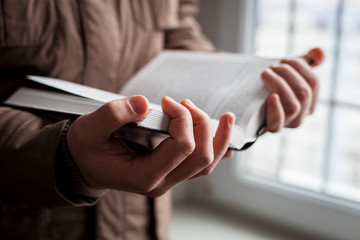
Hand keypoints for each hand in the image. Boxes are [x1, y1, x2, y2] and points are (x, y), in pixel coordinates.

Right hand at [67, 95, 234, 196]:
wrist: (84, 164)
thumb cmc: (87, 148)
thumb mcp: (90, 128)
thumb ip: (114, 114)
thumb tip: (143, 103)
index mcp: (144, 175)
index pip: (182, 147)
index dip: (181, 118)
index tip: (166, 101)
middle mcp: (161, 182)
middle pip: (201, 156)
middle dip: (201, 124)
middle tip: (185, 103)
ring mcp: (169, 179)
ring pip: (207, 164)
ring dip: (218, 138)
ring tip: (226, 118)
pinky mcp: (171, 171)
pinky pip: (200, 164)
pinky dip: (215, 148)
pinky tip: (222, 134)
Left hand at [261, 48, 324, 131]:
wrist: (246, 100)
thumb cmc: (269, 86)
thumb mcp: (287, 72)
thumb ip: (304, 61)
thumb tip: (319, 53)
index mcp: (309, 102)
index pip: (313, 82)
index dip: (299, 67)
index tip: (283, 60)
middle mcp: (301, 115)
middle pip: (304, 92)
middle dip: (287, 74)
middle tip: (272, 66)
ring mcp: (287, 123)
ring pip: (294, 105)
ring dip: (279, 85)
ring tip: (265, 74)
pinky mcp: (272, 127)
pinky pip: (278, 122)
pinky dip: (276, 108)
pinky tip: (271, 96)